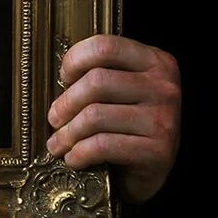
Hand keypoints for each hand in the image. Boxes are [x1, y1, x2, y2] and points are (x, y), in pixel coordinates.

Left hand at [46, 33, 180, 203]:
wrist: (153, 171)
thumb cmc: (128, 125)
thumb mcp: (120, 91)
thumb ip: (98, 75)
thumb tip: (57, 80)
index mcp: (155, 61)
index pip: (106, 46)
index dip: (75, 59)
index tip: (63, 77)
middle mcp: (164, 87)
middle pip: (97, 82)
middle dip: (66, 102)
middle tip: (53, 118)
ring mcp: (164, 119)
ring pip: (95, 115)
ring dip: (67, 133)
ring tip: (57, 143)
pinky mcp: (158, 151)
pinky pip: (103, 145)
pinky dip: (80, 153)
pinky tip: (73, 158)